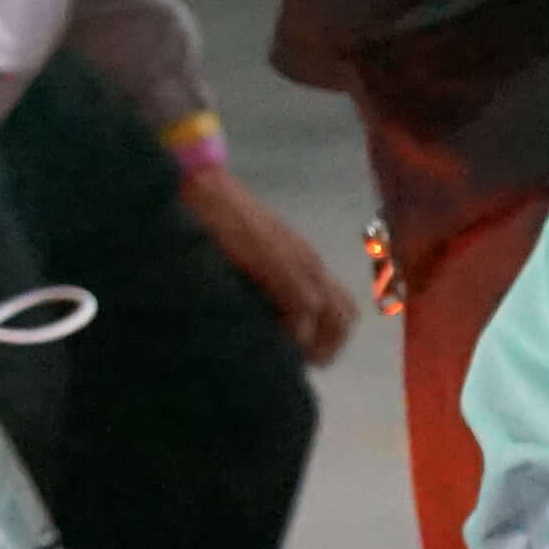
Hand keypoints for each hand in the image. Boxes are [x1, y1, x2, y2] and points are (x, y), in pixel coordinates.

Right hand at [184, 163, 361, 363]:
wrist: (203, 186)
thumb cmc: (217, 219)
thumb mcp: (250, 253)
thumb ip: (263, 281)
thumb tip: (263, 318)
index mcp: (304, 260)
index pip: (340, 306)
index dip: (327, 337)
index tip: (302, 357)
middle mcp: (310, 263)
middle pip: (345, 316)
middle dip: (326, 346)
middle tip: (297, 362)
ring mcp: (298, 263)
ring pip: (333, 316)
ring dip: (315, 342)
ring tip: (286, 353)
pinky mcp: (280, 265)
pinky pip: (304, 308)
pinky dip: (294, 331)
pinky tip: (271, 336)